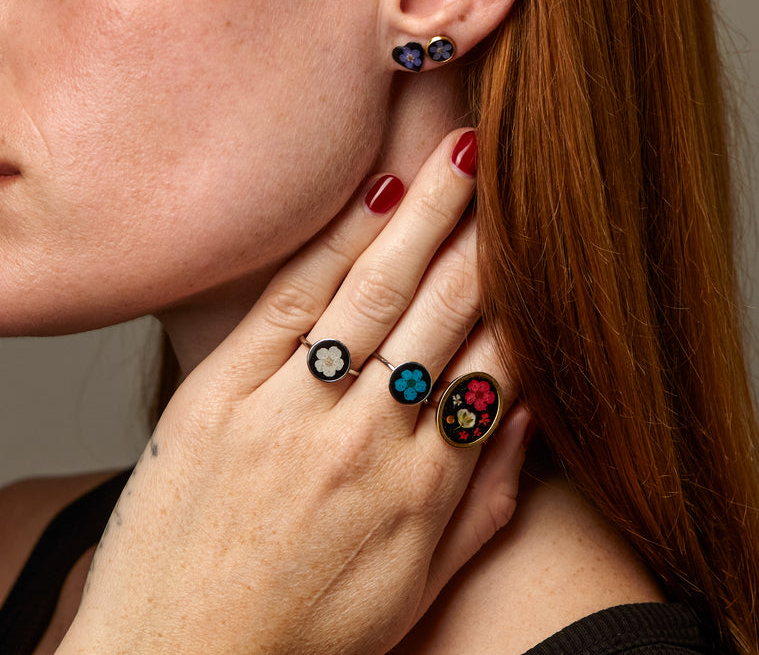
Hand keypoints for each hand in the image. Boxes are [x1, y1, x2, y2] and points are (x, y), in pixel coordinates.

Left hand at [57, 129, 530, 654]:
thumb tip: (529, 411)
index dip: (524, 292)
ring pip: (378, 291)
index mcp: (424, 490)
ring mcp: (289, 415)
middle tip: (517, 163)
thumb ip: (485, 503)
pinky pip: (289, 300)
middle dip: (487, 232)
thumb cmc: (296, 637)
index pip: (496, 362)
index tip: (541, 236)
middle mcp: (367, 442)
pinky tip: (375, 192)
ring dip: (430, 213)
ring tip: (466, 152)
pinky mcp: (216, 398)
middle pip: (446, 312)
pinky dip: (337, 241)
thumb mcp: (415, 590)